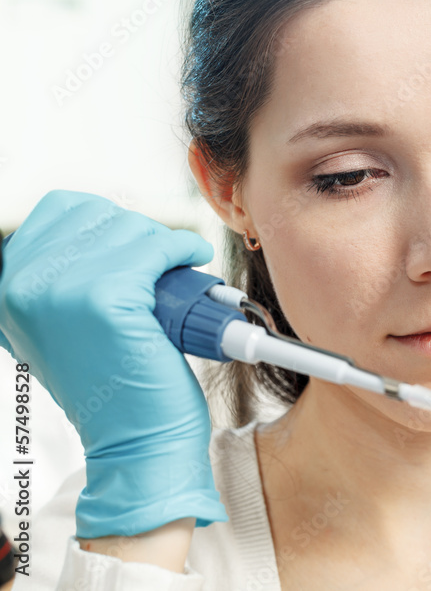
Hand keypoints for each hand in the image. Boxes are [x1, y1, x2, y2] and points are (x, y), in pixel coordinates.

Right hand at [0, 190, 227, 538]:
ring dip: (164, 246)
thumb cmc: (114, 386)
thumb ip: (67, 278)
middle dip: (140, 234)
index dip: (108, 222)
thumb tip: (110, 230)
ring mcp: (61, 290)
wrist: (135, 441)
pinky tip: (192, 261)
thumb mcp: (66, 324)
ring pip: (132, 229)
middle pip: (99, 214)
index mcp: (8, 288)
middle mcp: (23, 285)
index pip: (60, 210)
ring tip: (174, 276)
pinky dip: (184, 250)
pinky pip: (159, 248)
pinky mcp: (106, 299)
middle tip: (160, 265)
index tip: (135, 244)